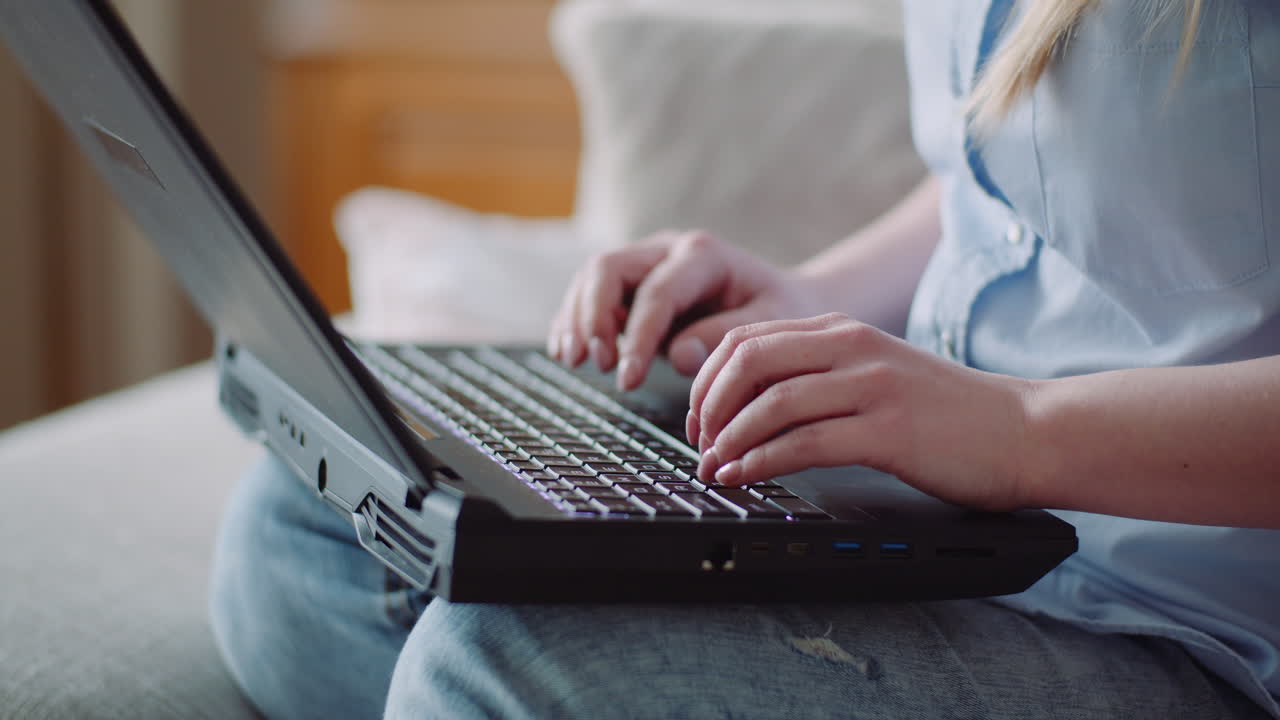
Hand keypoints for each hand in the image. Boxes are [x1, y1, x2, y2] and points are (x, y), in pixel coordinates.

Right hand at [548, 231, 823, 389]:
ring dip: (577, 319)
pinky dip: (575, 321)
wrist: (786, 300)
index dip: (638, 338)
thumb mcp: (771, 325)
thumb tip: (680, 355)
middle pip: (609, 268)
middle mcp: (668, 249)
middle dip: (593, 317)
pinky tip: (568, 351)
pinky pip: (591, 293)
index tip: (629, 380)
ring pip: (592, 278)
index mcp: (704, 255)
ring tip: (573, 360)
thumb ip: (725, 337)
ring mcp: (647, 262)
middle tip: (596, 363)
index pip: (657, 293)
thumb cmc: (783, 313)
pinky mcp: (634, 283)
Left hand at [689, 313, 1035, 511]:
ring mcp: (872, 387)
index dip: (707, 378)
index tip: (697, 417)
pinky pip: (806, 442)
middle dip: (708, 404)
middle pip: (748, 359)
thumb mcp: (877, 374)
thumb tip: (750, 408)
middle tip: (698, 441)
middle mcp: (853, 348)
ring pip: (771, 401)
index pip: (747, 337)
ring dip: (729, 438)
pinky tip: (745, 476)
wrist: (1027, 430)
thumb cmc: (951, 413)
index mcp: (843, 331)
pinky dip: (762, 461)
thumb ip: (821, 376)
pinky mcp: (889, 430)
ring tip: (712, 467)